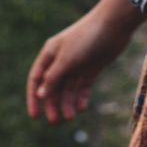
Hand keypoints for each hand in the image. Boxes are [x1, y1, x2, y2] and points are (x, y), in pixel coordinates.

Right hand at [26, 0, 144, 122]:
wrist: (113, 25)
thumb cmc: (86, 38)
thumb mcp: (66, 60)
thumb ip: (53, 78)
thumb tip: (40, 95)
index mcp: (50, 54)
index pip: (37, 79)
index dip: (33, 97)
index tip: (34, 116)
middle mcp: (61, 60)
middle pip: (52, 87)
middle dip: (52, 104)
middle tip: (55, 121)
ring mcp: (77, 64)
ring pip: (68, 89)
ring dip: (67, 103)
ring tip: (70, 117)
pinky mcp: (91, 68)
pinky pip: (83, 87)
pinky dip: (81, 98)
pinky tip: (81, 108)